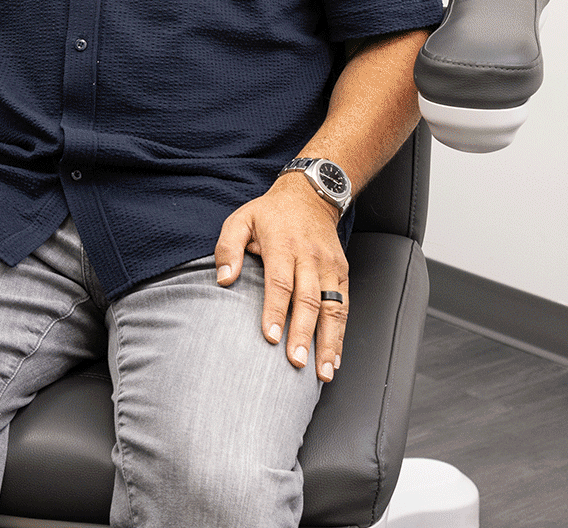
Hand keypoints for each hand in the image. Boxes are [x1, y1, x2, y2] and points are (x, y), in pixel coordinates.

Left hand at [214, 172, 348, 381]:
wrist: (310, 195)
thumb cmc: (269, 213)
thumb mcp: (240, 220)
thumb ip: (228, 248)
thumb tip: (223, 280)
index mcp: (282, 245)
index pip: (280, 283)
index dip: (276, 311)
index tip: (271, 337)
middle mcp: (309, 257)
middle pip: (308, 300)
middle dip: (303, 334)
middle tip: (297, 362)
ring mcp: (329, 266)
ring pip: (332, 308)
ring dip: (329, 342)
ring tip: (323, 371)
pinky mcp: (342, 273)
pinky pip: (344, 307)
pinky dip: (341, 334)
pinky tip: (335, 358)